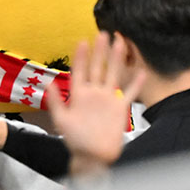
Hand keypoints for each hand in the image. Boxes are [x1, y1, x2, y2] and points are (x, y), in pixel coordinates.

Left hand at [46, 34, 144, 173]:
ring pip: (114, 74)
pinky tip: (141, 71)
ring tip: (121, 43)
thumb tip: (48, 84)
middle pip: (98, 68)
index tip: (82, 41)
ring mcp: (108, 99)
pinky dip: (136, 83)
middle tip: (103, 34)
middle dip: (100, 51)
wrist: (92, 156)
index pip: (80, 71)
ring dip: (117, 60)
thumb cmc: (75, 139)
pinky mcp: (120, 109)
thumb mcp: (61, 120)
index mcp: (79, 94)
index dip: (81, 56)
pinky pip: (130, 93)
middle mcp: (94, 93)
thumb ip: (55, 102)